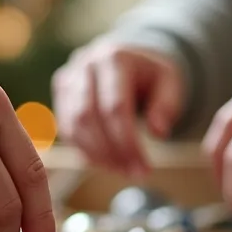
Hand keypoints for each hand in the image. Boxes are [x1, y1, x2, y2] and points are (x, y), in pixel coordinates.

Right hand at [52, 42, 184, 175]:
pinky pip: (66, 130)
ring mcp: (68, 78)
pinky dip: (84, 151)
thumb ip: (167, 105)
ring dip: (97, 156)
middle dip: (110, 152)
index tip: (145, 168)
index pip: (115, 107)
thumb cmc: (151, 75)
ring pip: (73, 126)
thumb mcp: (171, 83)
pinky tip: (106, 162)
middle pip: (88, 117)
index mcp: (114, 58)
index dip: (128, 142)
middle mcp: (85, 64)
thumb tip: (159, 132)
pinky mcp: (60, 94)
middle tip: (132, 173)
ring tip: (122, 170)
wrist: (129, 58)